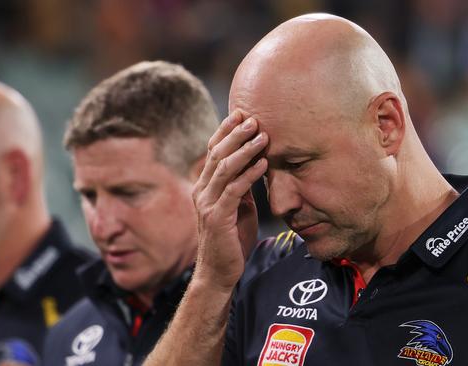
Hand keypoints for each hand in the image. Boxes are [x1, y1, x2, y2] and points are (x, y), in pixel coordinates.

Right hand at [192, 110, 267, 289]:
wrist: (219, 273)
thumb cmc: (231, 239)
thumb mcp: (238, 206)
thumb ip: (241, 185)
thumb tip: (255, 162)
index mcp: (205, 186)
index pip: (213, 151)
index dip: (225, 131)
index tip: (241, 113)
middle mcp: (202, 191)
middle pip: (217, 154)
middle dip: (235, 134)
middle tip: (253, 118)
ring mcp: (208, 204)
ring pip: (224, 168)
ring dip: (244, 150)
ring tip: (262, 135)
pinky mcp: (218, 218)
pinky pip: (235, 190)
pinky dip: (250, 174)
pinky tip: (264, 163)